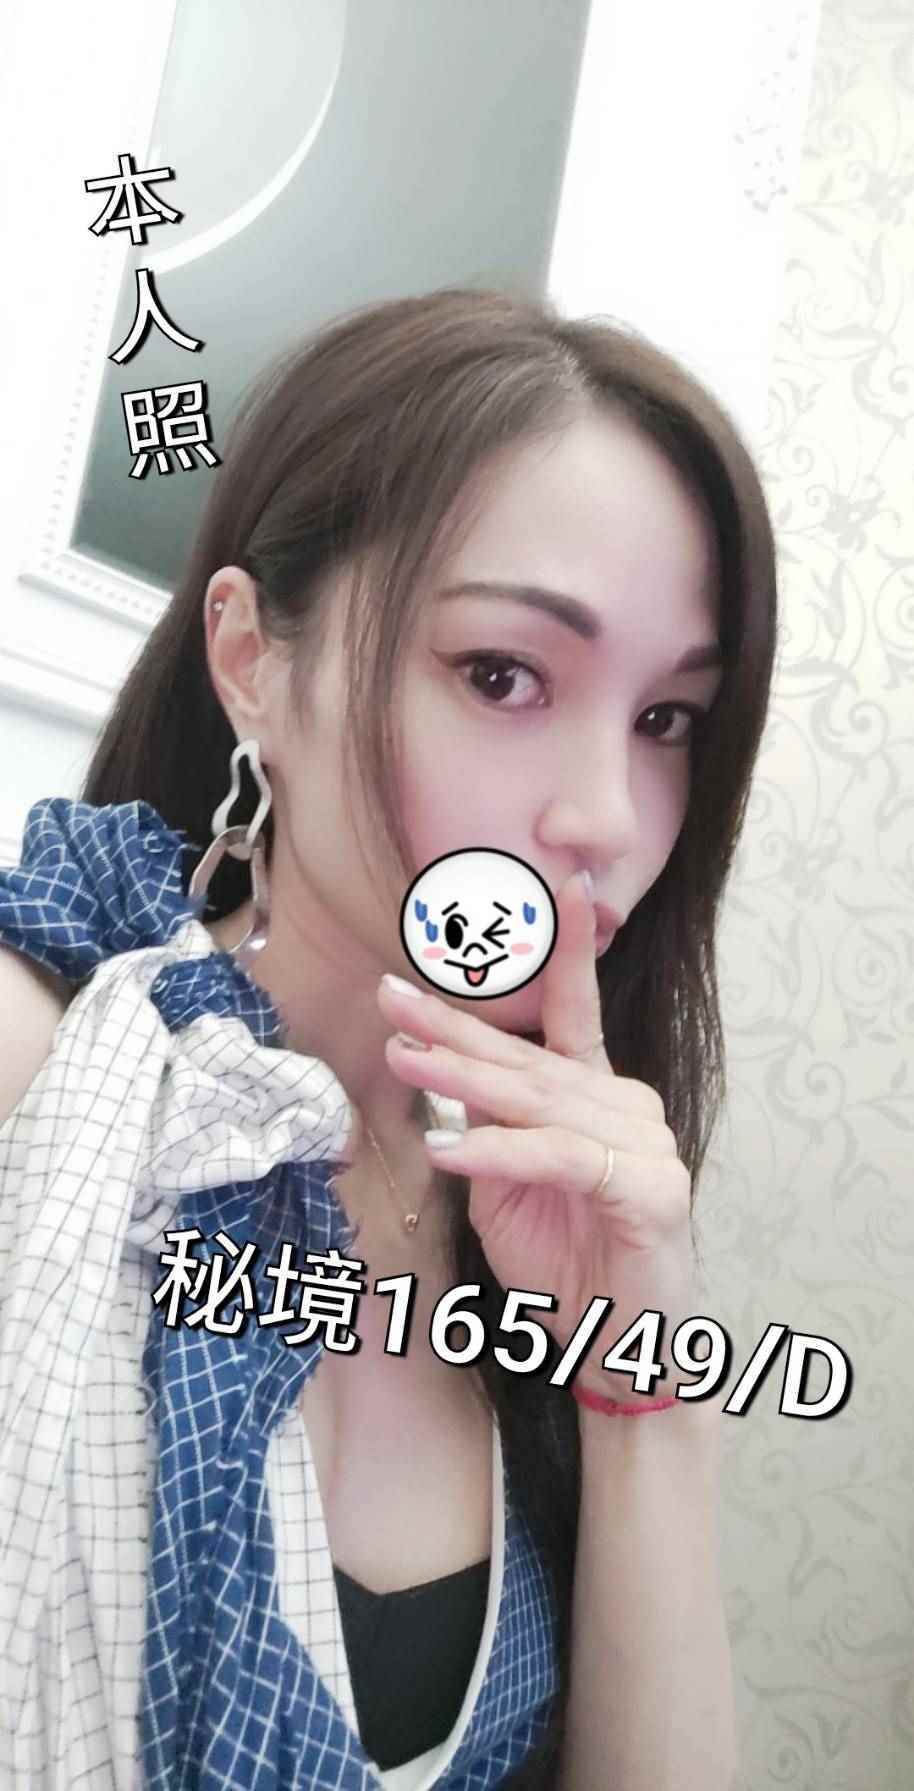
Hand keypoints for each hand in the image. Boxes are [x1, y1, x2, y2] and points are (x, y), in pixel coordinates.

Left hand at [377, 870, 702, 1404]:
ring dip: (463, 1081)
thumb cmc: (568, 1266)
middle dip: (454, 1026)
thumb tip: (443, 1080)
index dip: (565, 950)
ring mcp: (646, 1146)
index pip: (574, 1015)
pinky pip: (560, 1159)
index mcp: (597, 1098)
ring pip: (540, 1102)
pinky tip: (449, 1150)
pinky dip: (500, 1154)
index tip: (555, 884)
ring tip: (401, 1058)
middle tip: (391, 993)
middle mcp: (626, 1108)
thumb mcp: (510, 1190)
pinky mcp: (650, 1192)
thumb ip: (490, 1132)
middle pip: (530, 1059)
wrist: (621, 1349)